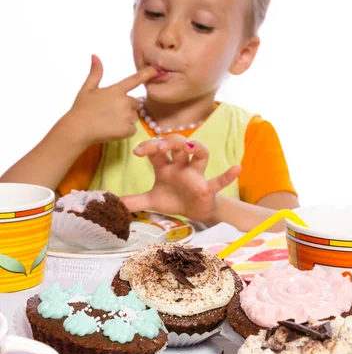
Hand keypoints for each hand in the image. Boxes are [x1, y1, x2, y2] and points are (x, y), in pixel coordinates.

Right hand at [63, 55, 156, 145]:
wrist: (78, 129)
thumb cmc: (81, 108)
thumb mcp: (87, 88)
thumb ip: (95, 73)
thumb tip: (95, 55)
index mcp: (116, 90)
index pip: (135, 80)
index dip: (147, 74)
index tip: (156, 69)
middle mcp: (124, 101)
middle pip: (134, 102)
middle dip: (126, 106)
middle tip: (110, 111)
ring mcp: (127, 116)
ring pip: (133, 116)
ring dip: (125, 118)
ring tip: (109, 121)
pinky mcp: (127, 130)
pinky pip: (132, 129)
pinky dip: (125, 130)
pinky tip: (112, 130)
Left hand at [120, 134, 240, 221]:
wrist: (193, 212)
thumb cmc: (173, 199)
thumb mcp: (152, 201)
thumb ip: (134, 200)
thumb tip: (114, 203)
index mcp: (165, 165)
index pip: (157, 149)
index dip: (148, 146)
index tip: (137, 152)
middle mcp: (181, 165)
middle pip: (179, 144)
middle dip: (170, 141)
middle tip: (160, 145)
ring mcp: (196, 174)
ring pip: (201, 154)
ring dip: (197, 148)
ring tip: (191, 147)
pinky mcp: (208, 187)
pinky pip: (219, 180)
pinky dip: (228, 175)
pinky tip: (236, 169)